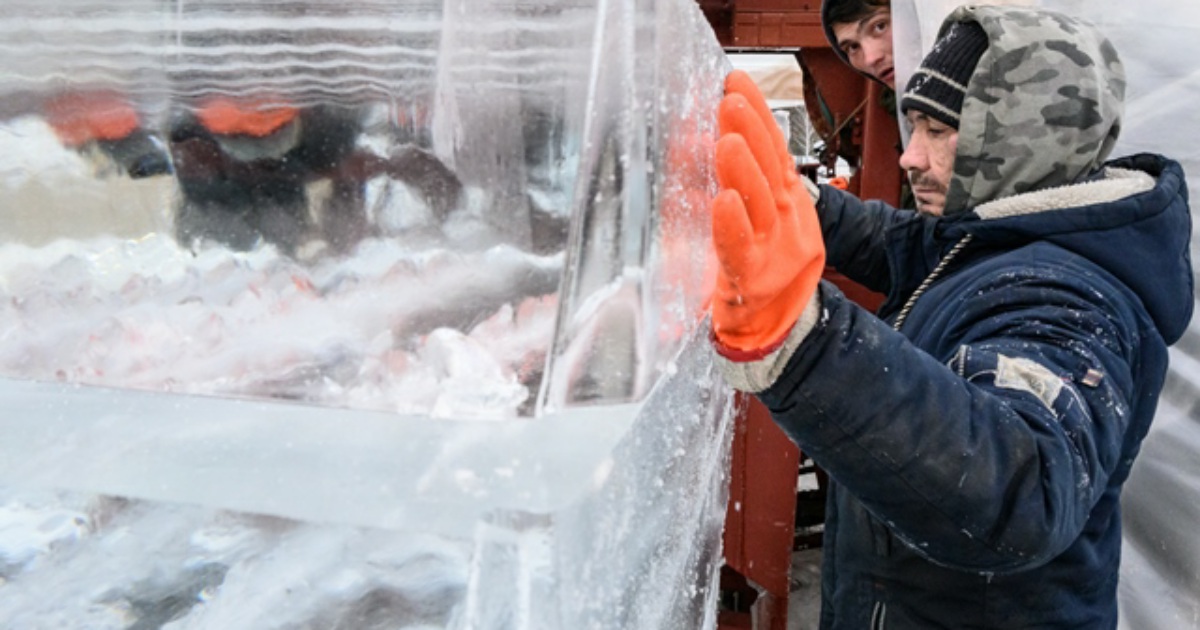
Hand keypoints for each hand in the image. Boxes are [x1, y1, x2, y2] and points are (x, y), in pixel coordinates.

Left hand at [710, 71, 824, 357]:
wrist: (773, 327)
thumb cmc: (759, 270)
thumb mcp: (754, 219)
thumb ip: (734, 185)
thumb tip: (695, 142)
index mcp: (786, 202)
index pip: (774, 149)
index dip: (758, 115)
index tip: (737, 82)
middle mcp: (786, 220)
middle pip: (770, 169)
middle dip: (751, 132)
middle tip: (730, 99)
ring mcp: (773, 250)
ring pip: (760, 204)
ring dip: (743, 170)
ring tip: (726, 140)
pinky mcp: (751, 279)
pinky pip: (740, 249)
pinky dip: (733, 226)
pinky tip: (723, 202)